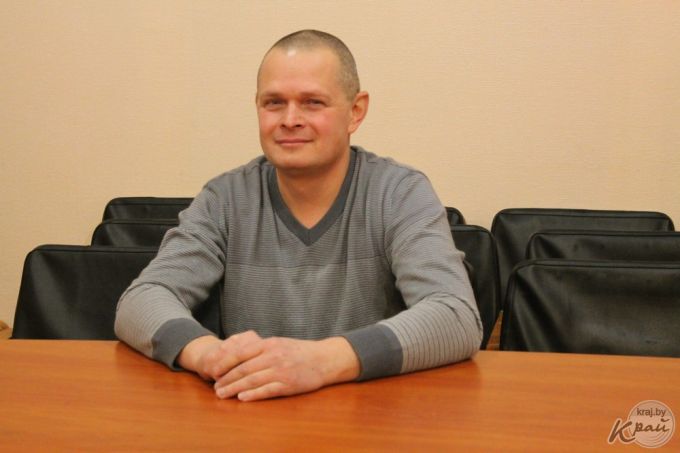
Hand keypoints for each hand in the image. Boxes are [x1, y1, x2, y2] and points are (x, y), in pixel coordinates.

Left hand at [211, 331, 359, 401]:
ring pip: (252, 380)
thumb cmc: (301, 352)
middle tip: (215, 388)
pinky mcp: (288, 384)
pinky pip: (267, 390)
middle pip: (243, 369)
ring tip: (223, 395)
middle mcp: (274, 356)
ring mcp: (281, 370)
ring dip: (234, 389)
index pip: (241, 353)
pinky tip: (242, 398)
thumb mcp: (280, 343)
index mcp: (270, 344)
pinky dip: (253, 394)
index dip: (225, 363)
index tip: (214, 372)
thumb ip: (261, 348)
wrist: (325, 359)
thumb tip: (239, 354)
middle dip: (226, 379)